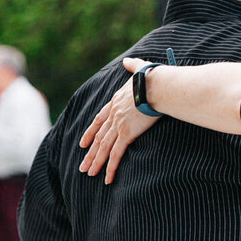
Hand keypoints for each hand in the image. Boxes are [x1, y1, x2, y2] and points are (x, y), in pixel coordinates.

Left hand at [78, 58, 160, 183]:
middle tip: (83, 165)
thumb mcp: (140, 68)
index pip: (99, 119)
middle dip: (90, 152)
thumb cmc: (153, 77)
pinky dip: (110, 167)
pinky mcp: (126, 133)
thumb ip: (132, 66)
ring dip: (95, 162)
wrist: (157, 86)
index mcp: (116, 101)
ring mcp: (118, 124)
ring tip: (89, 173)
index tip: (83, 142)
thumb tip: (127, 61)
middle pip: (98, 137)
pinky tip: (106, 179)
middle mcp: (113, 114)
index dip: (90, 132)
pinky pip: (116, 154)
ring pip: (103, 147)